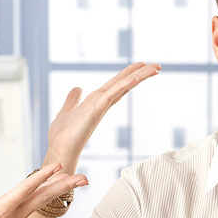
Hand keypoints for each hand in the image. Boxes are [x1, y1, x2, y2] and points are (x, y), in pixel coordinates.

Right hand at [0, 150, 87, 217]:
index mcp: (4, 209)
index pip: (27, 189)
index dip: (43, 177)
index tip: (59, 166)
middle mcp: (18, 213)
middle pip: (46, 196)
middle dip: (66, 186)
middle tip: (84, 177)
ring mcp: (23, 216)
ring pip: (47, 199)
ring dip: (64, 188)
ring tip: (80, 178)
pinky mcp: (24, 217)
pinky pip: (42, 202)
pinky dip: (54, 192)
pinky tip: (62, 184)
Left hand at [44, 62, 160, 171]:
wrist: (59, 151)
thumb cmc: (63, 136)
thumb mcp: (68, 111)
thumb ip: (73, 100)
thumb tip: (77, 89)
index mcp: (97, 102)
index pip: (118, 85)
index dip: (131, 75)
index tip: (144, 66)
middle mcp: (102, 103)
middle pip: (124, 84)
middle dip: (141, 74)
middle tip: (158, 66)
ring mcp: (100, 106)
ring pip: (122, 87)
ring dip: (139, 76)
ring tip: (155, 68)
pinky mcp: (95, 111)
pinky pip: (111, 95)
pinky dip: (123, 86)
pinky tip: (134, 78)